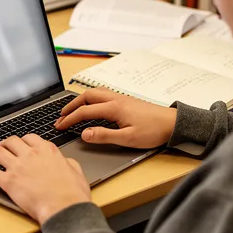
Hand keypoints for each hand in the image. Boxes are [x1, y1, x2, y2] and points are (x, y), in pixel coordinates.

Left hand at [0, 134, 90, 223]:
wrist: (64, 208)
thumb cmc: (72, 194)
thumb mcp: (76, 172)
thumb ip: (68, 163)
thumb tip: (65, 162)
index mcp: (47, 151)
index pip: (30, 138)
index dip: (24, 140)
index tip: (21, 143)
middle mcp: (31, 155)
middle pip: (12, 141)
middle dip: (6, 142)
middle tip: (3, 145)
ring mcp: (18, 167)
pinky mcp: (9, 182)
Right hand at [55, 89, 176, 148]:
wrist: (172, 123)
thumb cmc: (153, 131)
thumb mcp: (128, 139)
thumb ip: (104, 136)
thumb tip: (84, 134)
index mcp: (113, 108)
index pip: (84, 111)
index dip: (69, 119)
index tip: (59, 126)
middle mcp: (115, 99)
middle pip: (86, 96)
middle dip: (71, 106)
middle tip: (61, 116)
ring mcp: (120, 97)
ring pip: (94, 93)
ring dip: (80, 100)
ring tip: (72, 110)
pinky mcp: (125, 100)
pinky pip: (102, 94)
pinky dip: (91, 98)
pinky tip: (91, 106)